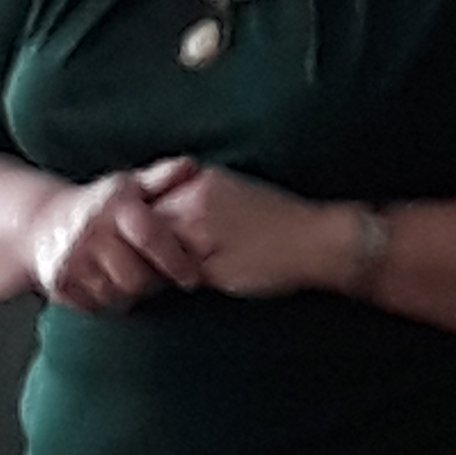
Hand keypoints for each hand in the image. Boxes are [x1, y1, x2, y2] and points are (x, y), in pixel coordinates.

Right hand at [26, 162, 208, 310]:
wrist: (43, 221)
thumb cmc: (100, 204)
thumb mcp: (129, 185)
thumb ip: (162, 178)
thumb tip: (191, 166)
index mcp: (113, 207)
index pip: (151, 238)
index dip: (177, 261)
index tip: (193, 278)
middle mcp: (90, 232)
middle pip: (137, 278)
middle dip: (153, 282)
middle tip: (158, 277)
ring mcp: (71, 259)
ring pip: (117, 295)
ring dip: (129, 293)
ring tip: (131, 277)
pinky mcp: (58, 282)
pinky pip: (95, 305)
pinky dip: (105, 300)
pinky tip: (107, 283)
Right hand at [147, 162, 340, 299]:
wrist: (319, 241)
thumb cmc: (273, 263)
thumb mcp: (217, 274)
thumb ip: (179, 265)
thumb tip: (152, 269)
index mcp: (192, 211)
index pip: (141, 229)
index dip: (137, 253)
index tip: (139, 272)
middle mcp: (199, 187)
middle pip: (150, 210)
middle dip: (146, 237)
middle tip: (149, 263)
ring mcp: (214, 180)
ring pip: (168, 200)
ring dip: (163, 224)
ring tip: (171, 250)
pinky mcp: (228, 181)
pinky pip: (188, 193)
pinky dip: (183, 215)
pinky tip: (192, 236)